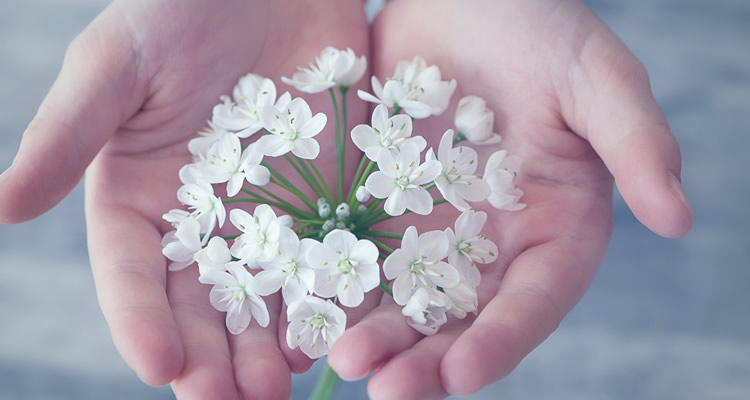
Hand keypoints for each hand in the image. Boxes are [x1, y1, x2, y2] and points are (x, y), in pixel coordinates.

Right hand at [0, 0, 367, 397]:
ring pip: (265, 297)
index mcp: (139, 200)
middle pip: (201, 304)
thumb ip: (68, 134)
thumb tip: (2, 209)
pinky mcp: (326, 199)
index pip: (132, 276)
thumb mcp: (117, 64)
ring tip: (280, 384)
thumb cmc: (181, 8)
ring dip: (269, 346)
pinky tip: (337, 331)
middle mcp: (202, 221)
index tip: (161, 367)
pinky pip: (328, 259)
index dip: (140, 323)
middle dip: (212, 357)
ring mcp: (268, 215)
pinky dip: (329, 299)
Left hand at [326, 1, 692, 397]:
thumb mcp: (595, 76)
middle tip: (389, 389)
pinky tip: (309, 313)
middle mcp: (492, 242)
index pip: (534, 299)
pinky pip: (358, 254)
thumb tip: (679, 217)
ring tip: (344, 359)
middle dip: (428, 359)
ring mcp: (432, 229)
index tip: (464, 374)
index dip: (503, 340)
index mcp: (554, 226)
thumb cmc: (539, 28)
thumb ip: (636, 141)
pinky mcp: (382, 206)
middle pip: (463, 318)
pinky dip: (338, 285)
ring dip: (378, 335)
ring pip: (405, 299)